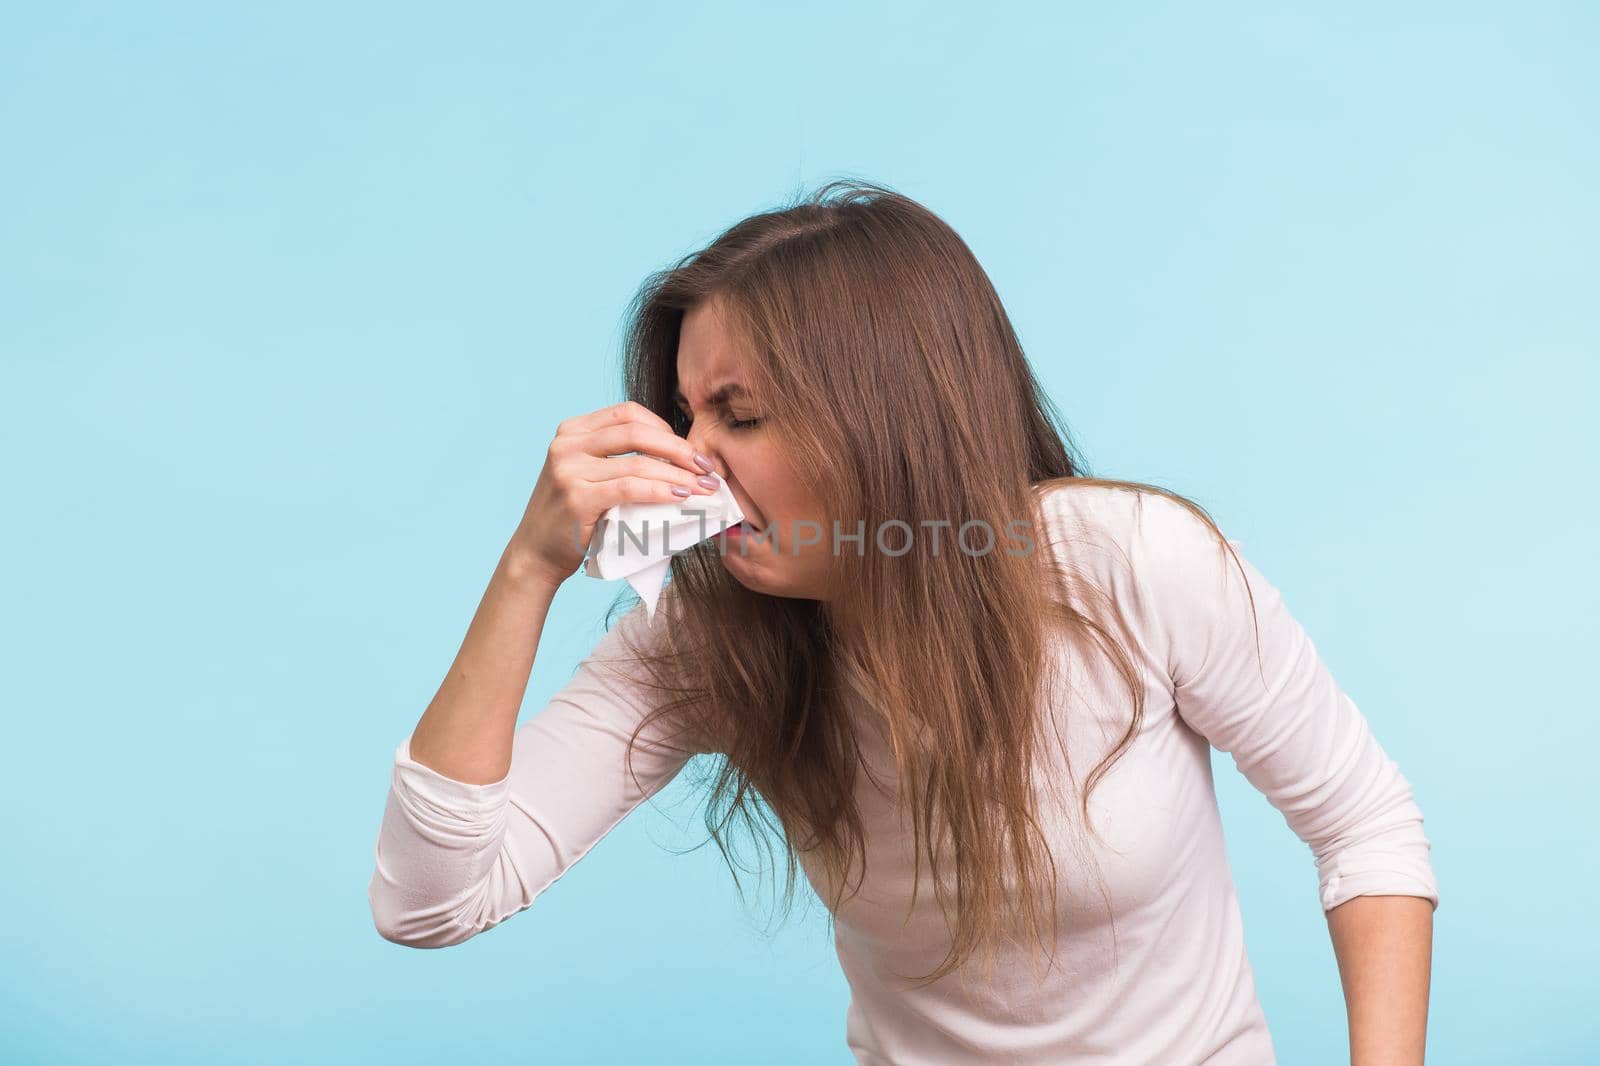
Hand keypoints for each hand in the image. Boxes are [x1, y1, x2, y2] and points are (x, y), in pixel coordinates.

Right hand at [507, 400, 716, 587]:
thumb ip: (620, 458)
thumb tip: (680, 457)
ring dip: (678, 474)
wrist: (535, 555)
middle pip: (636, 432)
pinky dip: (660, 491)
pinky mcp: (576, 497)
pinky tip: (680, 498)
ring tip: (703, 488)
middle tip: (707, 468)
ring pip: (637, 462)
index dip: (666, 428)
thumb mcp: (589, 475)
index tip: (692, 452)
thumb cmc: (574, 518)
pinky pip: (628, 488)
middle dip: (679, 449)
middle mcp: (567, 443)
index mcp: (573, 430)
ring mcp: (568, 469)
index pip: (629, 413)